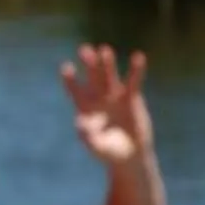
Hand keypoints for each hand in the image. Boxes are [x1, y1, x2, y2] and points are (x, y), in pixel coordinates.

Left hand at [61, 44, 151, 168]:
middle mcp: (99, 97)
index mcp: (85, 108)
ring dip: (107, 63)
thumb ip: (88, 137)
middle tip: (84, 50)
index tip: (66, 68)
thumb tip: (80, 125)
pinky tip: (138, 56)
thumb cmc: (109, 152)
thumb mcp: (97, 147)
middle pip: (92, 77)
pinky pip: (133, 81)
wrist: (131, 155)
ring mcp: (115, 95)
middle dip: (89, 64)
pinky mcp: (132, 97)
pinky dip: (136, 70)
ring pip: (110, 75)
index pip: (75, 90)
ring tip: (105, 50)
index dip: (70, 80)